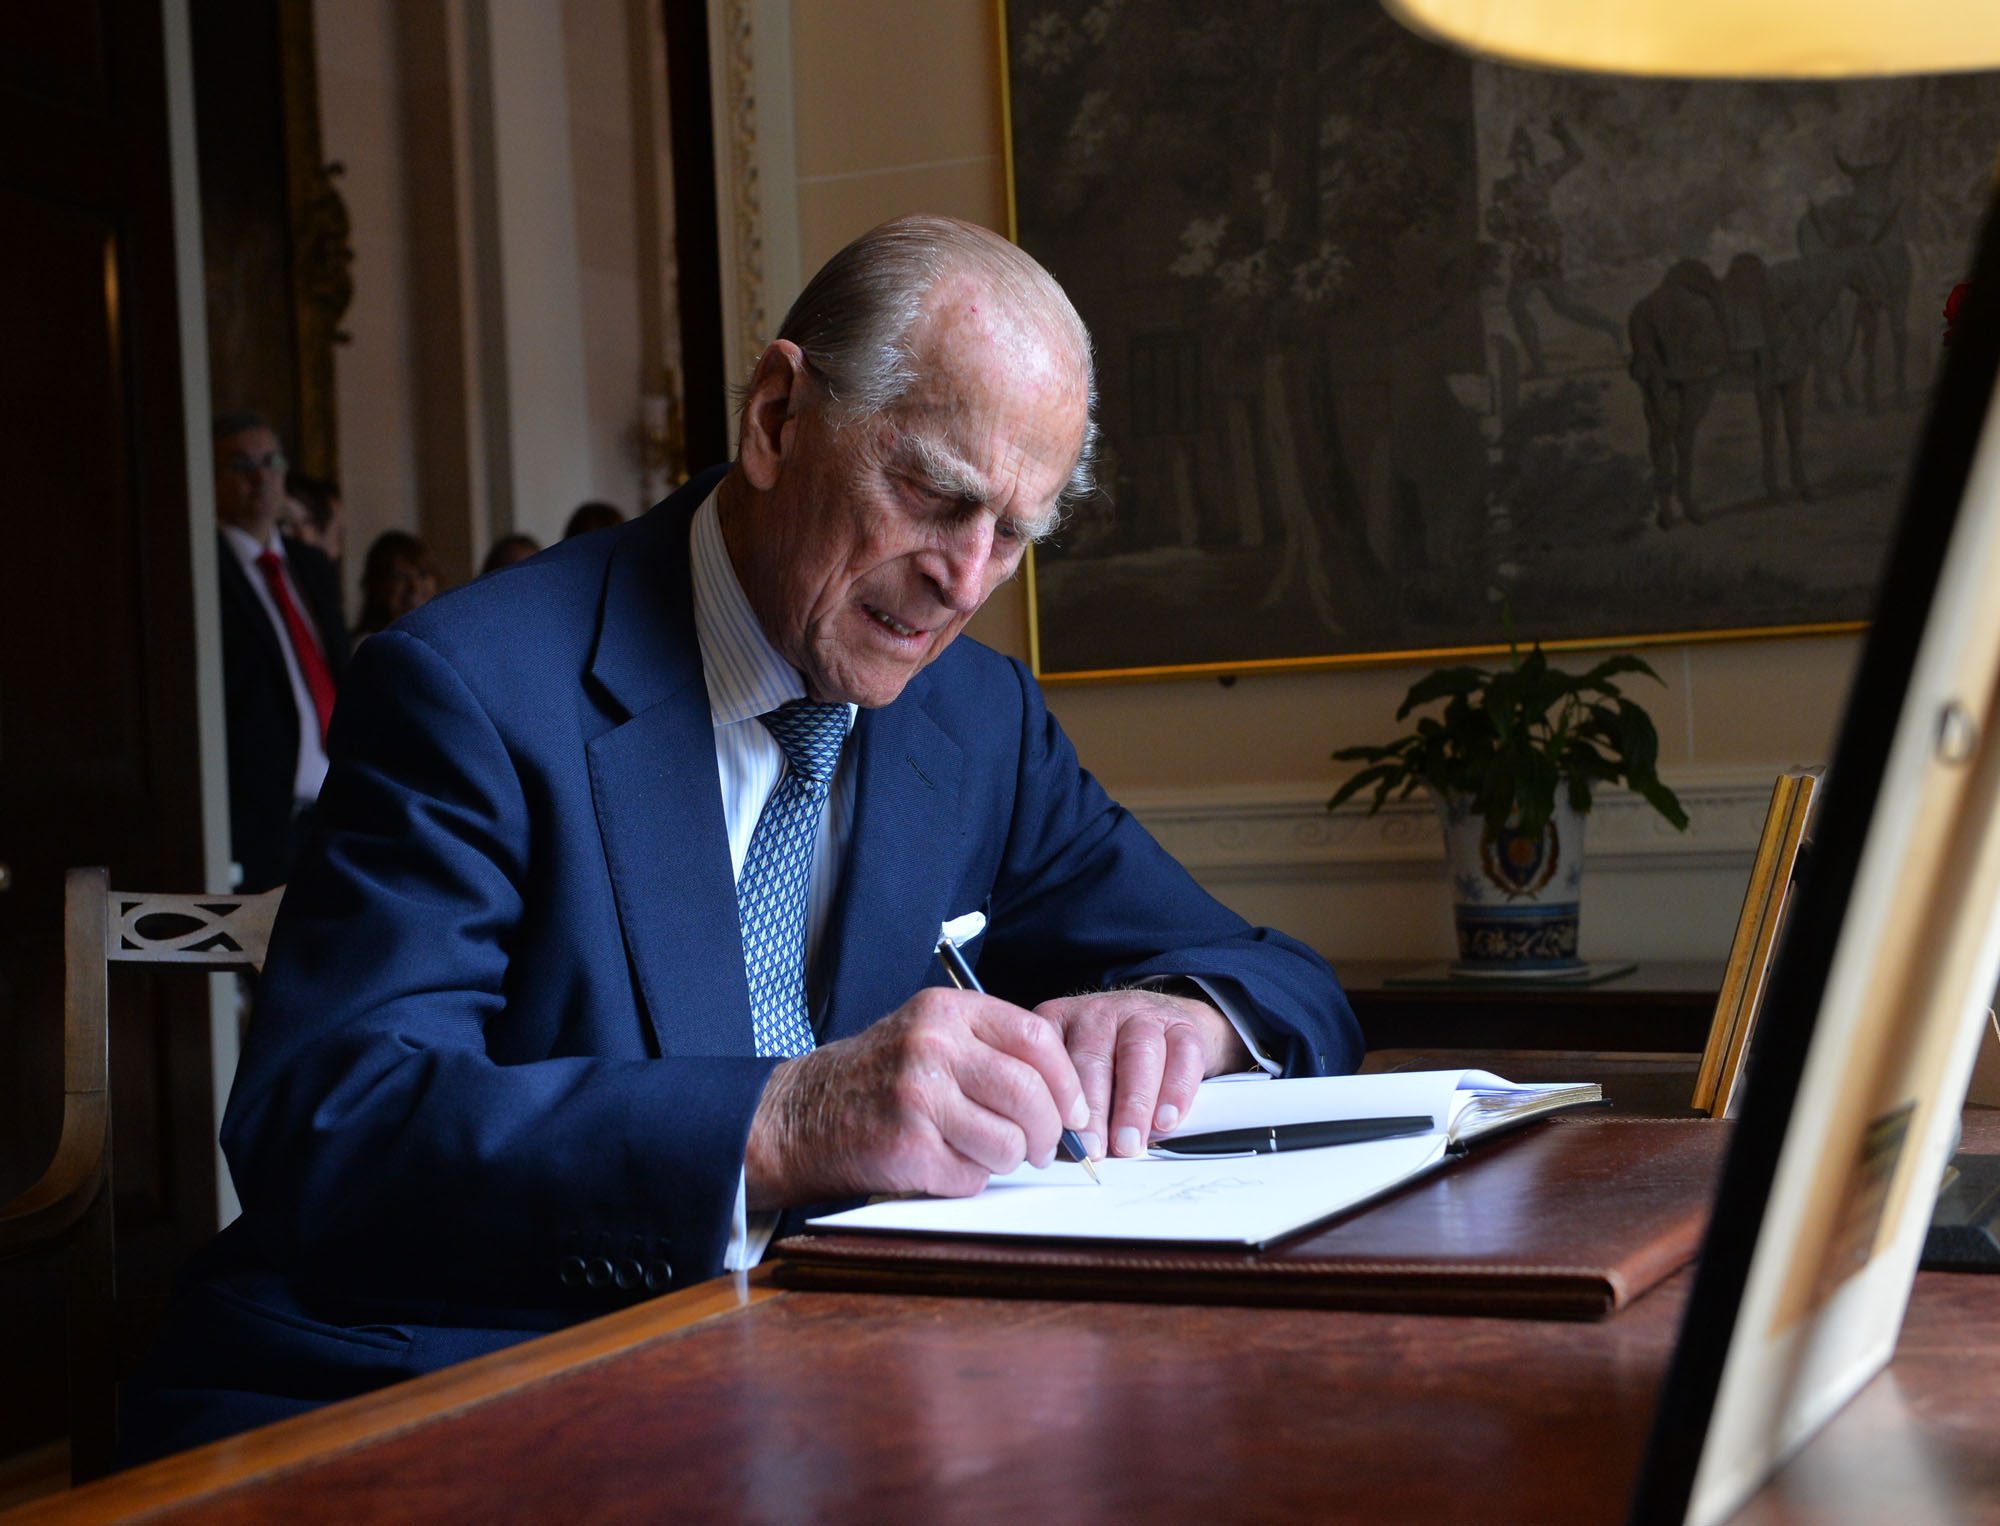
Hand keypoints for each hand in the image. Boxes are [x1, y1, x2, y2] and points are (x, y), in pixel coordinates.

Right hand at [744, 986, 1089, 1208]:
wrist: (801, 1115)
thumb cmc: (879, 1078)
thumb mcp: (931, 1035)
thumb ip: (992, 1049)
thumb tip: (1068, 1097)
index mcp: (947, 1011)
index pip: (1036, 1037)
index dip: (1067, 1081)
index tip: (1075, 1110)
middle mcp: (932, 1047)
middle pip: (1029, 1093)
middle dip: (1049, 1132)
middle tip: (1045, 1148)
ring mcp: (917, 1097)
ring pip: (1009, 1142)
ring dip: (1009, 1160)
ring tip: (986, 1154)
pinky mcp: (907, 1148)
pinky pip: (972, 1176)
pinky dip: (970, 1179)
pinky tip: (945, 1163)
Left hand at [1033, 988, 1250, 1159]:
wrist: (1162, 1023)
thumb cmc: (1110, 1059)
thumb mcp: (1075, 1071)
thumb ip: (1066, 1104)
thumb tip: (1062, 1152)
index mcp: (1059, 1022)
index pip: (1051, 1058)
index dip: (1057, 1101)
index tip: (1064, 1140)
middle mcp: (1097, 1013)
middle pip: (1093, 1056)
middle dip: (1094, 1109)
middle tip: (1095, 1149)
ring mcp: (1141, 1014)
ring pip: (1138, 1052)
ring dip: (1134, 1104)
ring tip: (1130, 1142)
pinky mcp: (1181, 1024)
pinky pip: (1182, 1054)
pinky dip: (1176, 1091)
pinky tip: (1167, 1120)